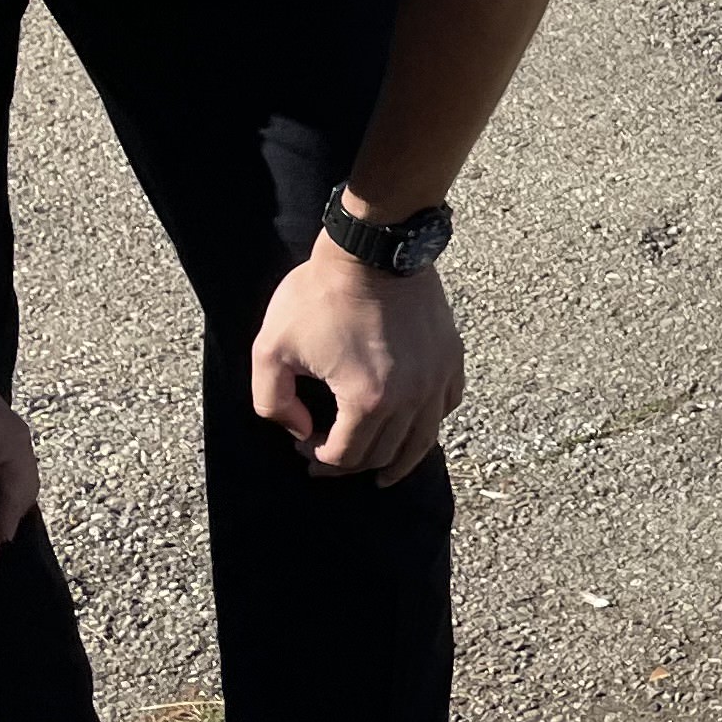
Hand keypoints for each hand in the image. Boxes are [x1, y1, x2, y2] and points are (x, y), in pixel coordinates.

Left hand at [250, 232, 464, 484]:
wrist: (373, 249)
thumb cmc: (320, 294)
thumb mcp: (270, 348)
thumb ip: (272, 403)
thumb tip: (299, 430)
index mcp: (368, 400)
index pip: (346, 456)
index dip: (319, 460)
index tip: (304, 446)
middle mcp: (411, 398)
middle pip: (385, 454)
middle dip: (352, 463)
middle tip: (329, 453)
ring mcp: (437, 378)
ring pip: (423, 440)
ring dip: (399, 461)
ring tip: (383, 472)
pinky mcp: (451, 357)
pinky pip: (446, 406)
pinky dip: (428, 423)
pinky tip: (414, 423)